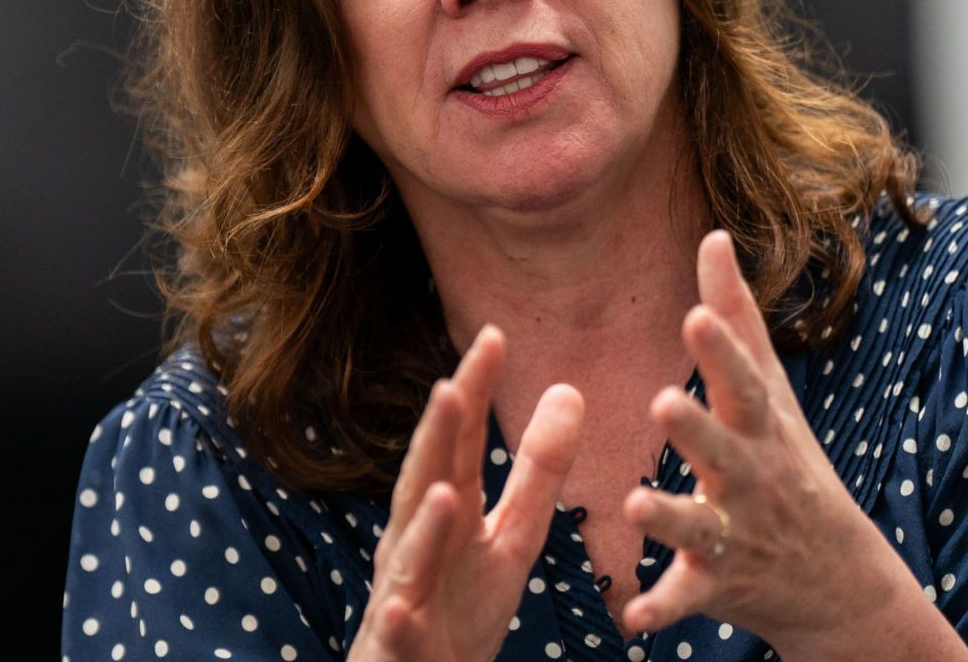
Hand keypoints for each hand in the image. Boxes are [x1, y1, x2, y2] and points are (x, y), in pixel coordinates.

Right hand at [350, 326, 583, 661]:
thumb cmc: (460, 609)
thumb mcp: (513, 537)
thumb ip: (539, 470)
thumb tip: (568, 389)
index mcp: (445, 513)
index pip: (460, 443)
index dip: (473, 393)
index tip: (494, 336)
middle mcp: (415, 544)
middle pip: (426, 484)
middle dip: (435, 441)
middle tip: (450, 386)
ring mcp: (402, 596)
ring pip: (410, 558)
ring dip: (424, 527)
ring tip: (444, 492)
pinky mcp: (399, 647)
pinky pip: (399, 633)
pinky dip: (399, 618)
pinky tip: (401, 605)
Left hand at [619, 231, 967, 661]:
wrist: (838, 579)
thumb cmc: (790, 463)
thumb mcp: (770, 392)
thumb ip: (735, 317)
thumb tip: (713, 234)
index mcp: (759, 427)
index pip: (742, 383)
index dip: (721, 350)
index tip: (695, 315)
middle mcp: (751, 478)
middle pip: (723, 450)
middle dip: (696, 430)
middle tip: (662, 403)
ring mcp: (736, 533)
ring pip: (698, 525)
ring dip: (670, 517)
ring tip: (636, 505)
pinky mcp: (716, 585)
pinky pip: (685, 599)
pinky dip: (660, 609)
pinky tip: (630, 619)